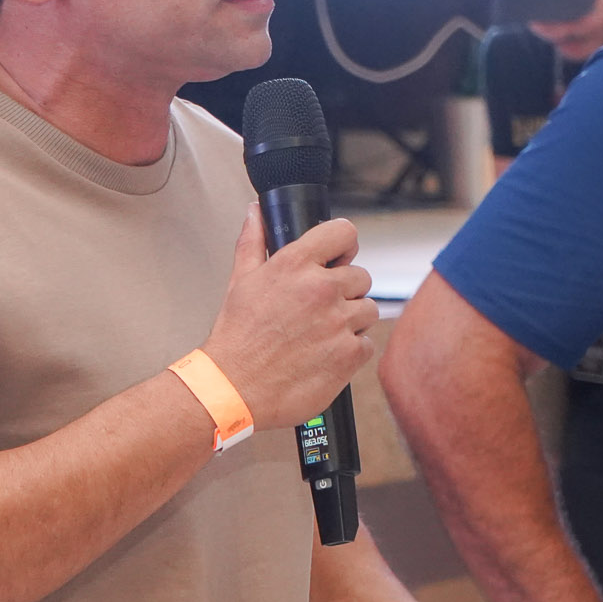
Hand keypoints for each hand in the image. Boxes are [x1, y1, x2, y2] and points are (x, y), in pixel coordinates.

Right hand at [202, 206, 377, 428]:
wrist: (234, 388)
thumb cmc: (236, 338)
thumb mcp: (240, 281)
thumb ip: (253, 241)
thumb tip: (255, 213)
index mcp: (295, 264)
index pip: (344, 232)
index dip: (343, 245)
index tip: (338, 258)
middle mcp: (321, 289)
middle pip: (361, 275)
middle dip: (345, 290)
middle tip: (320, 308)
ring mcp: (339, 322)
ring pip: (368, 309)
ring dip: (351, 320)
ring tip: (322, 334)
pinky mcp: (350, 354)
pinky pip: (367, 343)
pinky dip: (351, 350)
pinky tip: (325, 355)